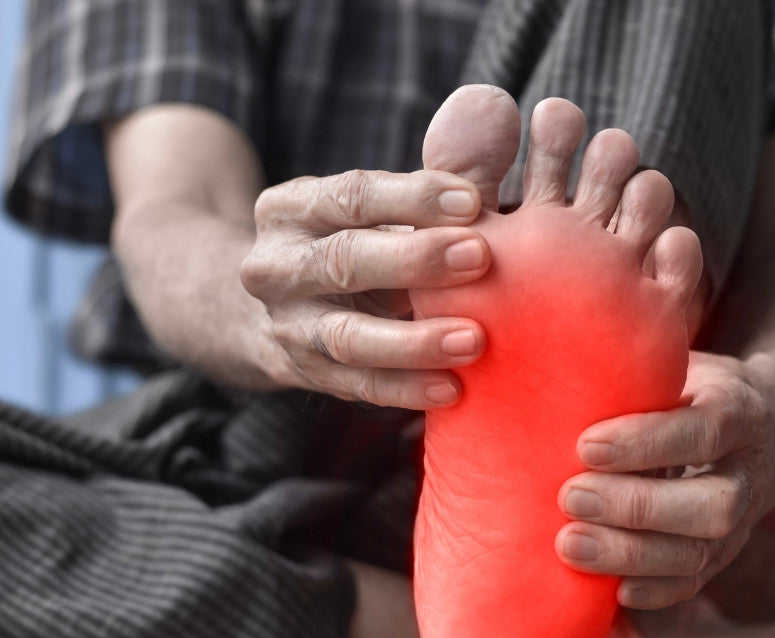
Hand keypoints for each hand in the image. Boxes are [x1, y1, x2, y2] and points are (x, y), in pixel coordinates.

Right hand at [240, 169, 492, 408]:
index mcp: (291, 208)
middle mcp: (277, 266)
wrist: (284, 308)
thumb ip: (434, 178)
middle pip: (344, 261)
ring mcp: (288, 326)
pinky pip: (359, 386)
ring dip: (414, 340)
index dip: (411, 198)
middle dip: (415, 260)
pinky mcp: (307, 374)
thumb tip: (498, 111)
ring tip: (474, 340)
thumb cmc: (358, 241)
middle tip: (480, 257)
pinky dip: (406, 388)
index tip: (473, 200)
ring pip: (348, 336)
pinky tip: (452, 389)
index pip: (350, 196)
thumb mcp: (378, 207)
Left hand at [555, 349, 774, 608]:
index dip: (647, 442)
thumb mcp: (682, 364)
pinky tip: (611, 592)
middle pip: (713, 505)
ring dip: (632, 555)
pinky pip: (697, 582)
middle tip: (571, 497)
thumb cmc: (701, 389)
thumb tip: (571, 363)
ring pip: (702, 551)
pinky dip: (655, 591)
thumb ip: (640, 369)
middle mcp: (751, 472)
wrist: (774, 427)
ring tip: (570, 545)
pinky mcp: (728, 553)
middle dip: (637, 506)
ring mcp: (745, 521)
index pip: (705, 431)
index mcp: (743, 412)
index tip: (586, 445)